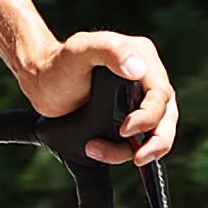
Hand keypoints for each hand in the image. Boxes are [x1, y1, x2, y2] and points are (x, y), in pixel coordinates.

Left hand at [20, 29, 177, 164]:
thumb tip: (137, 70)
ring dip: (135, 149)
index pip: (160, 94)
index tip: (126, 129)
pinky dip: (122, 151)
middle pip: (166, 115)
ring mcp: (139, 98)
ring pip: (157, 131)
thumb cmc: (58, 64)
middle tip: (138, 158)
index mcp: (142, 56)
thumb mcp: (79, 51)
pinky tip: (96, 148)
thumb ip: (109, 50)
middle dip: (156, 141)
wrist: (40, 81)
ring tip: (97, 150)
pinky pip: (140, 139)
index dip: (149, 116)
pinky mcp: (129, 115)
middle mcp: (146, 77)